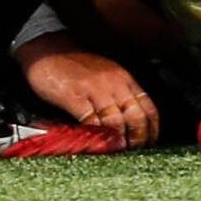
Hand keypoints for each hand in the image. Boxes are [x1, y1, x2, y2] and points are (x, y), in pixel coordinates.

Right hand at [15, 41, 156, 146]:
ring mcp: (95, 89)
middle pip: (136, 115)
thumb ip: (116, 95)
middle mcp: (114, 83)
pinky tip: (97, 145)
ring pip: (116, 120)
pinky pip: (90, 120)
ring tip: (118, 153)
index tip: (149, 142)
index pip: (148, 106)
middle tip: (135, 152)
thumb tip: (127, 122)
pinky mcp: (74, 96)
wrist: (48, 48)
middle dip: (138, 137)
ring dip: (119, 140)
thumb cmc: (75, 64)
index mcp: (124, 79)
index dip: (151, 128)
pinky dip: (96, 135)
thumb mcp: (104, 76)